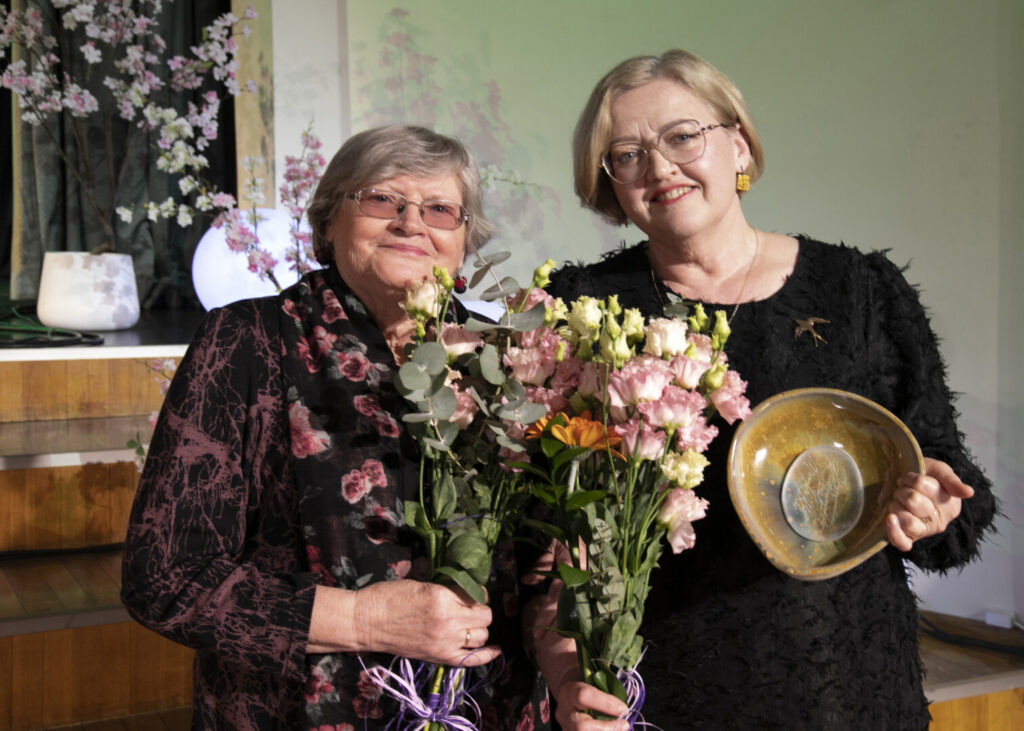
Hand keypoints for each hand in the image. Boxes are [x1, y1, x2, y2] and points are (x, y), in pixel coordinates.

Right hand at [352, 580, 498, 665]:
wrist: (366, 622)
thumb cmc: (388, 597)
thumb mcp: (421, 584)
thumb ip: (446, 590)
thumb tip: (466, 591)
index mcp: (442, 596)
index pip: (476, 595)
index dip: (476, 593)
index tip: (471, 593)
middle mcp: (448, 620)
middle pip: (484, 616)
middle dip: (481, 611)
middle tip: (470, 608)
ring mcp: (444, 641)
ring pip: (482, 636)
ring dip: (480, 629)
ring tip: (470, 625)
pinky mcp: (439, 657)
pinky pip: (472, 660)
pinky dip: (487, 655)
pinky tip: (496, 650)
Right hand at [554, 679, 629, 730]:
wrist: (570, 694)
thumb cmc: (586, 684)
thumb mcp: (594, 680)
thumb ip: (608, 688)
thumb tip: (630, 698)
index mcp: (570, 691)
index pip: (585, 696)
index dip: (606, 703)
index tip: (624, 708)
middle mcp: (564, 712)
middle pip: (581, 726)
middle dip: (607, 728)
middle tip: (624, 724)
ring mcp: (566, 727)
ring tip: (620, 728)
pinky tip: (613, 730)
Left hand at [886, 458, 973, 550]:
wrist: (903, 484)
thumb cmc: (923, 477)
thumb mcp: (938, 471)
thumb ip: (952, 481)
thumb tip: (969, 492)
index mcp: (950, 506)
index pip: (922, 485)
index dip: (912, 479)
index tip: (910, 477)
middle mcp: (938, 522)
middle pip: (913, 501)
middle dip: (902, 491)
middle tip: (903, 490)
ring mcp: (923, 532)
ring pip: (907, 521)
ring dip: (895, 506)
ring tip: (898, 502)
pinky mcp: (908, 539)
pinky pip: (902, 543)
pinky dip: (894, 532)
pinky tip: (890, 519)